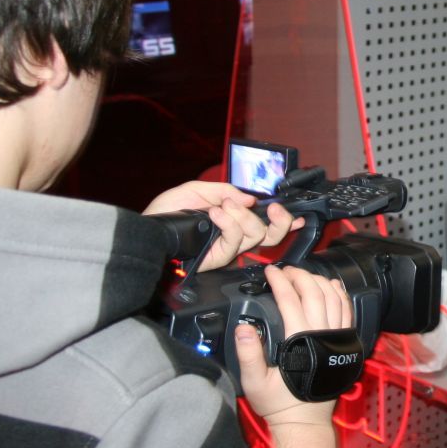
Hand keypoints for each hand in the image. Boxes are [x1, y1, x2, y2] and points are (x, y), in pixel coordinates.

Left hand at [143, 181, 304, 270]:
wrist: (147, 230)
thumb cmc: (166, 212)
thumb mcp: (197, 190)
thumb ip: (224, 190)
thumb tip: (249, 198)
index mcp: (234, 221)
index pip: (266, 225)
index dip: (286, 222)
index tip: (299, 215)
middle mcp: (235, 237)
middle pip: (271, 235)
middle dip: (278, 220)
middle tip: (272, 208)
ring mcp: (227, 248)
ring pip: (256, 235)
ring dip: (242, 216)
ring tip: (222, 207)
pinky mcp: (218, 257)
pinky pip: (235, 240)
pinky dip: (228, 222)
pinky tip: (215, 214)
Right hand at [236, 266, 352, 425]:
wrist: (304, 421)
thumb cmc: (280, 403)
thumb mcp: (254, 382)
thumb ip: (248, 354)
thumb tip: (244, 328)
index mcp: (299, 341)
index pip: (290, 300)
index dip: (279, 281)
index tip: (270, 272)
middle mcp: (322, 335)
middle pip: (314, 293)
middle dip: (300, 275)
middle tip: (285, 270)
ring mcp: (336, 338)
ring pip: (334, 298)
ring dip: (319, 281)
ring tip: (304, 274)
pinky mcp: (344, 343)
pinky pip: (347, 312)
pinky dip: (340, 295)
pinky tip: (331, 286)